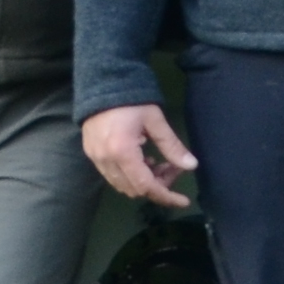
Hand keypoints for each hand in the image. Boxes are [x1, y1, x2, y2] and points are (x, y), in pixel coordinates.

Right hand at [82, 104, 199, 208]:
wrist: (102, 82)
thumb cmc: (132, 100)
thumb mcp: (155, 120)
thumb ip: (172, 145)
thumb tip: (192, 166)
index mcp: (123, 152)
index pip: (147, 186)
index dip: (166, 196)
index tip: (183, 200)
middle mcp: (106, 161)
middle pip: (135, 190)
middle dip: (158, 185)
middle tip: (172, 168)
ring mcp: (96, 159)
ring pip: (123, 185)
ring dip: (144, 181)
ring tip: (158, 163)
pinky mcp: (91, 155)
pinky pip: (113, 176)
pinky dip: (130, 175)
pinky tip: (142, 159)